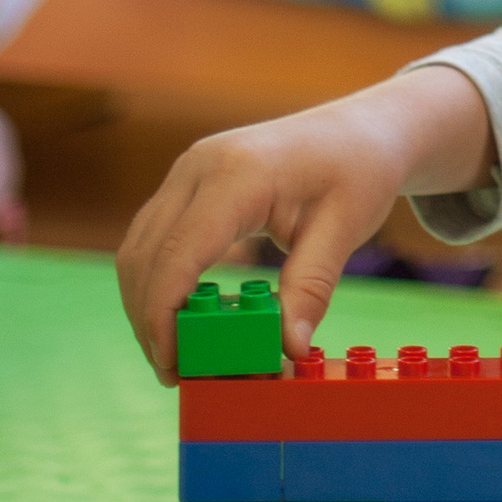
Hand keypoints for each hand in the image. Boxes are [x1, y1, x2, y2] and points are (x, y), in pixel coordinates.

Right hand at [114, 66, 495, 379]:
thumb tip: (288, 350)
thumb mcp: (344, 227)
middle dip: (150, 319)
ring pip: (140, 247)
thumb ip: (311, 287)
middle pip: (147, 254)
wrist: (361, 128)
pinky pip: (155, 237)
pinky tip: (181, 318)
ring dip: (146, 303)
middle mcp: (200, 166)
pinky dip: (157, 281)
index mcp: (238, 173)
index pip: (180, 252)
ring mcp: (188, 171)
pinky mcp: (188, 183)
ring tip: (175, 355)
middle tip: (174, 373)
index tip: (173, 364)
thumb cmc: (358, 169)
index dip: (165, 314)